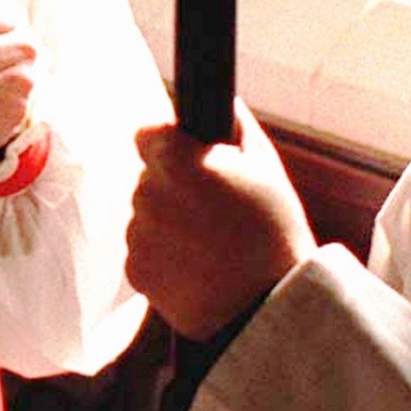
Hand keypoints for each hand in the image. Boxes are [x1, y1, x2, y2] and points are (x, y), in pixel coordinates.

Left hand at [126, 103, 316, 340]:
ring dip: (167, 223)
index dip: (169, 144)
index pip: (147, 134)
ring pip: (145, 215)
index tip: (190, 161)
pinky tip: (197, 268)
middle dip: (173, 187)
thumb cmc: (274, 232)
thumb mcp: (267, 168)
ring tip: (209, 244)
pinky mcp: (136, 271)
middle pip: (149, 177)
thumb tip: (226, 103)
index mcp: (176, 161)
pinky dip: (163, 257)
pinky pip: (144, 252)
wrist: (268, 306)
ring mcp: (138, 235)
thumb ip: (238, 126)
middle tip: (213, 210)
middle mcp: (147, 194)